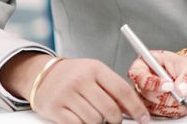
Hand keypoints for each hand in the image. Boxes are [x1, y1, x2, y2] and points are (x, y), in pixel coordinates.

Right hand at [0, 53, 149, 123]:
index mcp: (96, 68)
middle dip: (116, 119)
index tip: (143, 118)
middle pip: (109, 109)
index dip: (135, 107)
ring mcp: (67, 94)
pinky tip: (83, 119)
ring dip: (98, 123)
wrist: (43, 75)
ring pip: (94, 120)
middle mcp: (82, 80)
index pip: (122, 90)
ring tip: (95, 116)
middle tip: (115, 120)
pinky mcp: (55, 109)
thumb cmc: (74, 74)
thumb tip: (132, 107)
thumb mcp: (95, 72)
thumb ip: (112, 87)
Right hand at [128, 50, 186, 117]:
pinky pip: (160, 114)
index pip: (138, 74)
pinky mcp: (151, 107)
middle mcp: (142, 81)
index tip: (169, 86)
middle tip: (183, 94)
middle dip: (168, 96)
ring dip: (174, 104)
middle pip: (146, 94)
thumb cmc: (184, 68)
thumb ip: (186, 77)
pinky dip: (175, 110)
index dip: (152, 82)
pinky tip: (183, 102)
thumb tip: (181, 89)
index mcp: (145, 63)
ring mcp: (145, 96)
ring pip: (154, 107)